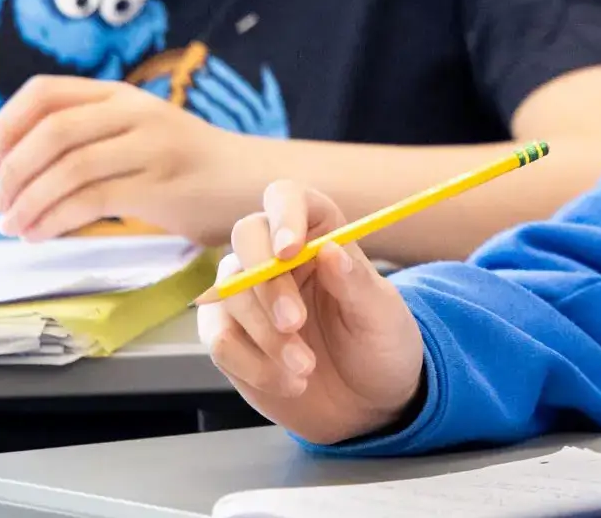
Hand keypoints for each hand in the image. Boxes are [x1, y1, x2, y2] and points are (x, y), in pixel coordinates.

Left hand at [0, 76, 263, 241]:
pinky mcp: (160, 184)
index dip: (6, 125)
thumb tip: (17, 165)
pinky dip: (53, 221)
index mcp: (121, 94)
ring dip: (27, 202)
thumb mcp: (138, 134)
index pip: (44, 92)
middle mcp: (134, 111)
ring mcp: (150, 146)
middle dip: (11, 172)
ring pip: (67, 168)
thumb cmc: (187, 167)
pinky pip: (91, 200)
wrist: (253, 182)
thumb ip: (91, 136)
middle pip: (50, 131)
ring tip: (12, 226)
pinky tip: (39, 236)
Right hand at [199, 181, 427, 444]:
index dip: (283, 215)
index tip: (289, 251)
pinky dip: (252, 364)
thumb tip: (329, 249)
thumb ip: (355, 283)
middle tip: (294, 323)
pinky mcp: (230, 334)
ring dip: (266, 336)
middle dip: (268, 283)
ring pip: (231, 293)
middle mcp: (276, 256)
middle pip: (247, 238)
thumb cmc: (380, 345)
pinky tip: (289, 383)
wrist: (365, 403)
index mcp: (320, 232)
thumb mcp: (381, 315)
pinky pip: (219, 339)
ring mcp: (248, 294)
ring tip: (306, 368)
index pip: (287, 197)